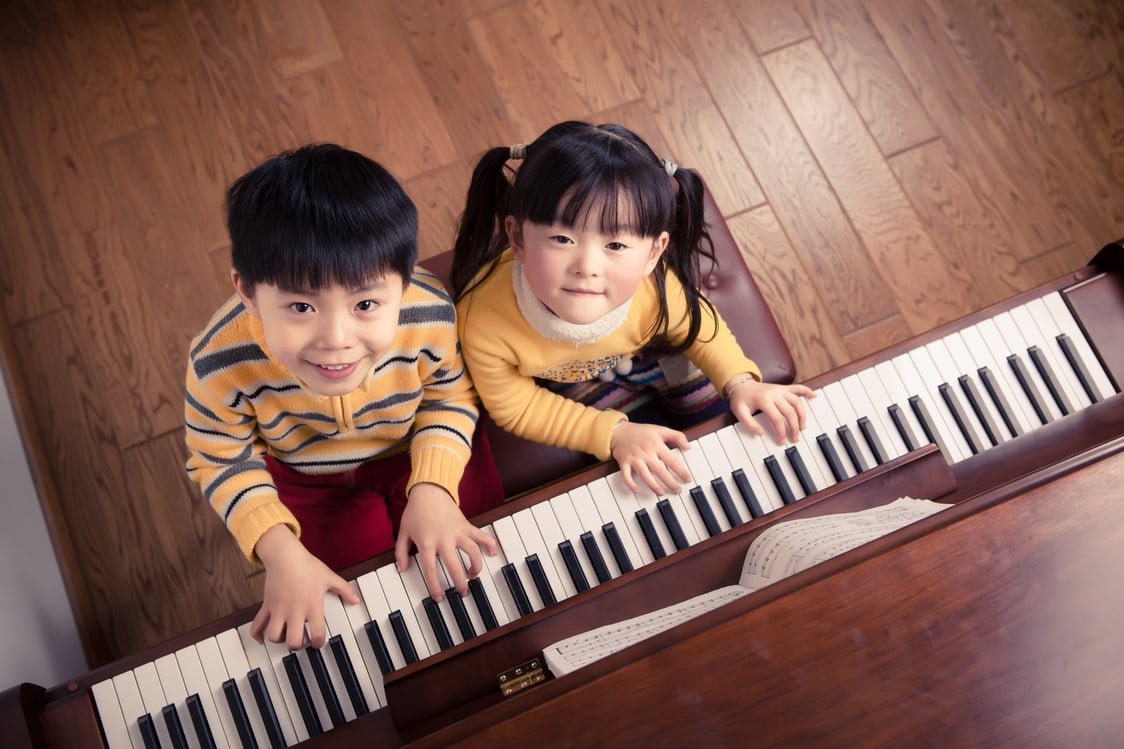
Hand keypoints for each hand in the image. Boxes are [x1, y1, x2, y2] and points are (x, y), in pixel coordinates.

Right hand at [250, 524, 359, 648]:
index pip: (317, 634)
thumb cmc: (307, 565)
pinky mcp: (266, 606)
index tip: (318, 642)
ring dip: (279, 641)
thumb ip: (345, 590)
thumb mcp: (329, 577)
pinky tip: (262, 638)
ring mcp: (278, 609)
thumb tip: (356, 600)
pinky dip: (257, 635)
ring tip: (286, 635)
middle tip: (301, 640)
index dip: (319, 643)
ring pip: (273, 636)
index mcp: (311, 605)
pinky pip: (256, 625)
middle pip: (293, 641)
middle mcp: (294, 610)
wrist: (285, 555)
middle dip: (298, 645)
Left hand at [395, 483, 497, 601]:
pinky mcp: (466, 525)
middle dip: (460, 583)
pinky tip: (492, 553)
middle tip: (462, 593)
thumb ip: (401, 552)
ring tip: (473, 575)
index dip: (435, 586)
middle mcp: (443, 539)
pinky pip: (481, 536)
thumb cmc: (415, 512)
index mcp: (426, 543)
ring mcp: (457, 532)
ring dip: (476, 566)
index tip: (440, 597)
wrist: (429, 490)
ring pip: (472, 552)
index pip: (431, 570)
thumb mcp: (403, 532)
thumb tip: (402, 569)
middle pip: (455, 566)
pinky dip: (489, 544)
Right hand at [609, 421, 691, 494]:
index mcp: (656, 444)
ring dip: (653, 486)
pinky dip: (630, 484)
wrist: (620, 431)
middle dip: (670, 482)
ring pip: (644, 475)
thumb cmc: (642, 432)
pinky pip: (626, 475)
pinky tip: (637, 490)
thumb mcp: (661, 430)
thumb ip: (677, 436)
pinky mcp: (624, 462)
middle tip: (678, 490)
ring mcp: (634, 458)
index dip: (681, 471)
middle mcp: (646, 452)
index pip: (671, 460)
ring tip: (661, 493)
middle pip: (660, 470)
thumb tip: (688, 447)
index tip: (687, 479)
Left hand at [727, 375, 815, 444]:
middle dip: (794, 427)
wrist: (740, 384)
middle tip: (795, 438)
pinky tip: (814, 396)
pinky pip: (797, 387)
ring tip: (802, 427)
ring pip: (797, 402)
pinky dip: (807, 391)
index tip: (781, 441)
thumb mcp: (739, 412)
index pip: (777, 418)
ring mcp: (780, 389)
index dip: (781, 432)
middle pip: (790, 412)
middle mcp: (774, 393)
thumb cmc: (740, 399)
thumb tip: (761, 433)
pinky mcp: (783, 387)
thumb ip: (748, 424)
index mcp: (764, 400)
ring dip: (802, 415)